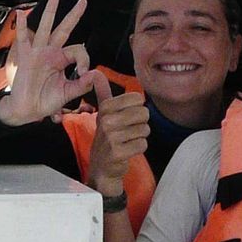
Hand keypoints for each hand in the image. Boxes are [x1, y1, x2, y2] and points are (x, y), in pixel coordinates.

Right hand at [0, 0, 91, 126]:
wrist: (27, 110)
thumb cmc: (46, 101)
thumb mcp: (67, 94)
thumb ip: (81, 85)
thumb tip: (95, 74)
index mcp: (63, 60)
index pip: (78, 50)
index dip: (84, 59)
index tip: (83, 72)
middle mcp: (51, 52)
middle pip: (64, 29)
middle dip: (73, 15)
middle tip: (84, 0)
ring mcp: (37, 53)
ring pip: (45, 28)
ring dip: (50, 12)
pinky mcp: (25, 58)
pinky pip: (23, 40)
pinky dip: (21, 26)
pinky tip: (21, 12)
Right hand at [85, 71, 149, 193]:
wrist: (101, 168)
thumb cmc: (107, 138)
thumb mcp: (103, 114)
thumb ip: (103, 93)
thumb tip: (96, 73)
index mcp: (106, 108)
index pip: (137, 99)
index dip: (137, 109)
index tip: (126, 117)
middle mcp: (106, 121)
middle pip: (144, 114)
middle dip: (141, 124)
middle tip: (128, 132)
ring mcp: (111, 137)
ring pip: (145, 130)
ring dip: (139, 137)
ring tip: (127, 141)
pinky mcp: (118, 152)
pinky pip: (142, 144)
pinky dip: (138, 148)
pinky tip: (128, 150)